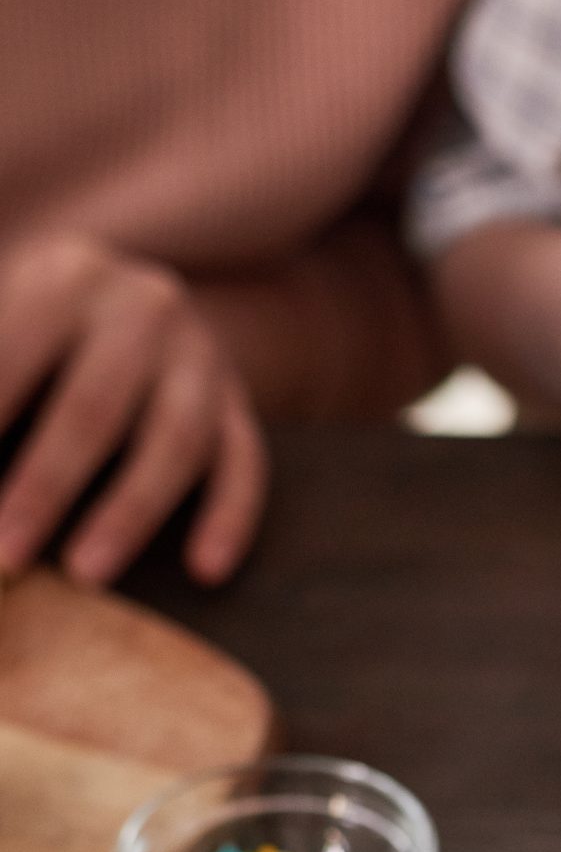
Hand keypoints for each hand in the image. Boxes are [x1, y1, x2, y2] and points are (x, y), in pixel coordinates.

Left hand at [0, 234, 267, 584]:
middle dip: (43, 488)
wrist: (130, 303)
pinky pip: (245, 465)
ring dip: (128, 514)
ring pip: (175, 441)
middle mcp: (145, 306)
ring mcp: (202, 358)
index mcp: (65, 276)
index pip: (14, 356)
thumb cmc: (35, 331)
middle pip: (93, 407)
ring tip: (86, 575)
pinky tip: (205, 570)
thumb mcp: (0, 325)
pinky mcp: (238, 405)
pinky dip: (230, 519)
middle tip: (4, 557)